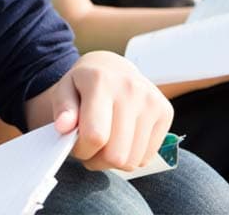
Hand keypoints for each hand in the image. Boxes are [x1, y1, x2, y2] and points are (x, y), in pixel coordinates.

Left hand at [31, 51, 172, 171]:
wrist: (112, 67)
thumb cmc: (84, 83)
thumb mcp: (64, 89)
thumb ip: (62, 109)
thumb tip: (63, 127)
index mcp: (100, 81)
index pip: (95, 135)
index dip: (82, 150)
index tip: (75, 145)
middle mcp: (130, 89)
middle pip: (116, 154)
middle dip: (97, 160)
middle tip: (89, 149)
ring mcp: (151, 100)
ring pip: (133, 160)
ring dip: (114, 162)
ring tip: (104, 145)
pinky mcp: (165, 111)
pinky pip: (147, 157)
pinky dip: (131, 157)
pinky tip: (120, 140)